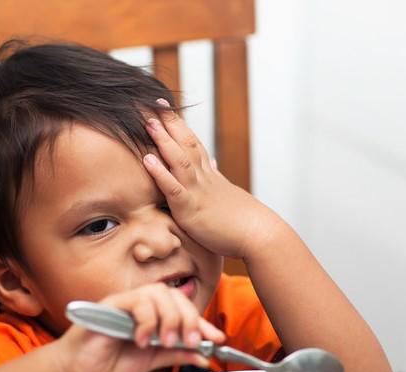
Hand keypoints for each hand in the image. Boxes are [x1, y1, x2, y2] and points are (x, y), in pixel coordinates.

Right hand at [54, 283, 225, 371]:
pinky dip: (146, 320)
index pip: (183, 307)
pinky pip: (136, 302)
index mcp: (152, 314)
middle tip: (191, 341)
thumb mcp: (153, 360)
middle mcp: (140, 304)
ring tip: (166, 342)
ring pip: (158, 294)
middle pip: (174, 296)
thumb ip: (177, 354)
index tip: (218, 338)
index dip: (202, 321)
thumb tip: (205, 356)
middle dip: (189, 318)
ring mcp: (125, 302)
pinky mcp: (109, 304)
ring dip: (169, 319)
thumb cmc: (110, 363)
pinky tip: (142, 340)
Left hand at [143, 99, 280, 259]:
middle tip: (154, 103)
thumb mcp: (228, 194)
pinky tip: (147, 159)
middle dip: (169, 123)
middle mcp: (204, 178)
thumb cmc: (243, 220)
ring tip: (149, 123)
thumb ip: (216, 179)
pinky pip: (173, 187)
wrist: (258, 234)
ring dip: (163, 140)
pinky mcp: (191, 208)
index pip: (193, 144)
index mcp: (210, 176)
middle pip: (186, 144)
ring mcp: (197, 191)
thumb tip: (213, 164)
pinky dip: (160, 172)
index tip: (166, 109)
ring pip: (179, 159)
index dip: (179, 126)